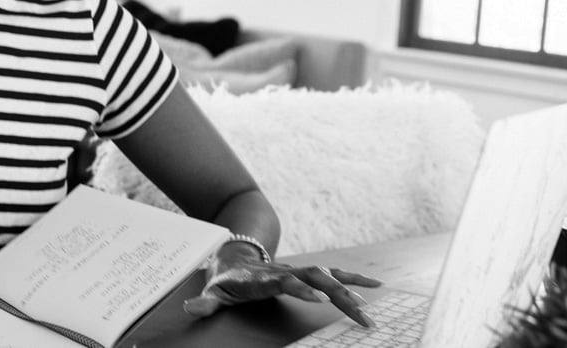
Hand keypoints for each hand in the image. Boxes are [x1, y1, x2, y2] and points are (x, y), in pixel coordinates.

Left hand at [183, 246, 380, 327]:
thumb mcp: (212, 290)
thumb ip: (205, 302)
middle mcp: (286, 272)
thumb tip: (190, 309)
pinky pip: (335, 275)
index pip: (285, 282)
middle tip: (360, 313)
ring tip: (372, 305)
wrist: (235, 254)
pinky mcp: (308, 274)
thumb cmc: (226, 279)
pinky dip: (355, 279)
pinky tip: (375, 286)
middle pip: (316, 279)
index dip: (301, 289)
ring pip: (330, 275)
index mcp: (265, 279)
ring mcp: (299, 271)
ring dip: (352, 289)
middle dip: (339, 294)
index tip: (319, 299)